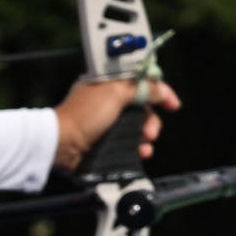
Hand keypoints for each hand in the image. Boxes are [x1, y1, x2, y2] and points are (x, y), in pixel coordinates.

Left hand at [53, 78, 178, 172]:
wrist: (62, 144)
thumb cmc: (87, 114)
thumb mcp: (116, 92)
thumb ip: (142, 87)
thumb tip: (162, 89)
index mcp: (110, 84)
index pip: (141, 82)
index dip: (159, 91)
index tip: (173, 105)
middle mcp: (110, 101)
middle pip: (143, 107)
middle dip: (152, 120)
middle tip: (151, 132)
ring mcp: (108, 122)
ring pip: (138, 126)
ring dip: (147, 136)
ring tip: (145, 145)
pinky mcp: (106, 141)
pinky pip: (130, 142)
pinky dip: (138, 148)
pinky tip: (141, 153)